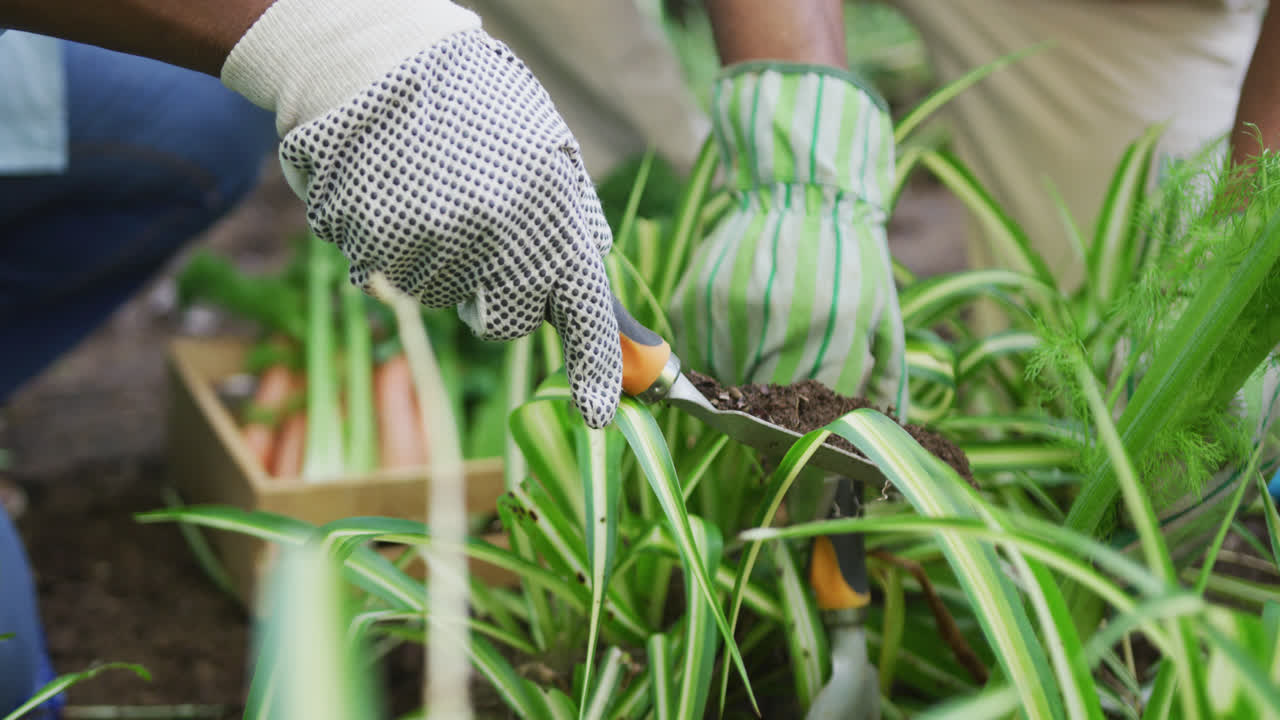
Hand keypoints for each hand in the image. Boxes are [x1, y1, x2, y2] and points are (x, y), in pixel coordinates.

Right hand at [221, 0, 621, 427]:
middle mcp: (497, 237)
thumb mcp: (546, 151)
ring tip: (432, 189)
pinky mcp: (376, 251)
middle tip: (482, 232)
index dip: (596, 368)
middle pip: (504, 322)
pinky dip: (397, 248)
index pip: (583, 310)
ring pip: (445, 299)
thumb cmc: (473, 102)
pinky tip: (398, 194)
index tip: (600, 414)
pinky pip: (398, 279)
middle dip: (496, 294)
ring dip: (443, 261)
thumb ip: (570, 226)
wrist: (375, 60)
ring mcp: (433, 247)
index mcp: (552, 209)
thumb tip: (596, 304)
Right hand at [669, 63, 907, 416]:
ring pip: (723, 386)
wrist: (803, 190)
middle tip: (778, 413)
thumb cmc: (851, 259)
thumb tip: (879, 433)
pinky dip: (713, 357)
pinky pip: (696, 355)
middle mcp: (778, 322)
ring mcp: (729, 309)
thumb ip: (881, 378)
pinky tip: (737, 333)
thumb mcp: (882, 316)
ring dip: (739, 388)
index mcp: (835, 329)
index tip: (803, 460)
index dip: (805, 446)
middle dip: (771, 420)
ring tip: (758, 362)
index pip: (810, 418)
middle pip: (761, 409)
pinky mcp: (695, 299)